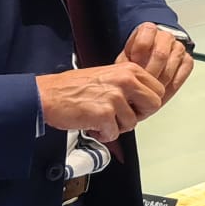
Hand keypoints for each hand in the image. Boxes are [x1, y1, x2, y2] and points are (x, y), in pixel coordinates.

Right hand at [36, 62, 164, 142]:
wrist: (47, 95)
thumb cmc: (74, 88)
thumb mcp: (109, 75)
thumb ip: (129, 85)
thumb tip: (145, 103)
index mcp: (129, 70)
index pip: (158, 90)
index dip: (146, 103)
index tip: (133, 107)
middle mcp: (125, 81)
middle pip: (153, 105)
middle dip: (138, 115)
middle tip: (120, 118)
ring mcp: (115, 97)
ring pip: (132, 123)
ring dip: (116, 127)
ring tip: (99, 119)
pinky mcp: (104, 114)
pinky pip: (114, 134)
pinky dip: (103, 135)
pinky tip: (91, 126)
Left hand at [122, 23, 193, 103]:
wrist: (150, 59)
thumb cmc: (135, 59)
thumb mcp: (125, 59)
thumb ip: (124, 65)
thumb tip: (124, 78)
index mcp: (148, 30)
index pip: (144, 42)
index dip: (138, 58)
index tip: (134, 69)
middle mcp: (166, 36)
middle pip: (160, 54)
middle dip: (150, 74)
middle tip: (142, 86)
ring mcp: (178, 47)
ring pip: (172, 64)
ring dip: (161, 81)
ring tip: (151, 92)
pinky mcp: (187, 60)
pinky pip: (183, 72)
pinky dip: (172, 85)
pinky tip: (162, 92)